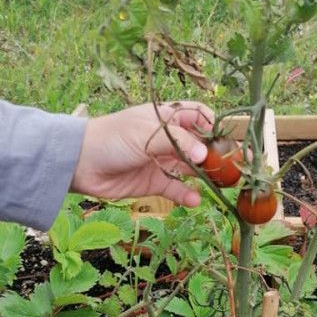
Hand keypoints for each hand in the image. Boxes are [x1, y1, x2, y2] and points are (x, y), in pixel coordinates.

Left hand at [71, 101, 213, 206]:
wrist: (80, 163)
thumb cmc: (112, 138)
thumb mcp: (146, 133)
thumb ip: (178, 143)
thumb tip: (206, 154)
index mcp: (167, 117)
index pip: (199, 115)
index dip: (214, 125)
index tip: (226, 138)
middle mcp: (168, 138)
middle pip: (201, 144)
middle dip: (218, 154)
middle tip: (237, 166)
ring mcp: (162, 161)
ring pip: (192, 168)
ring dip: (207, 176)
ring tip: (221, 185)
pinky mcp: (154, 182)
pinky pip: (176, 189)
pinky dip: (186, 195)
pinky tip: (194, 201)